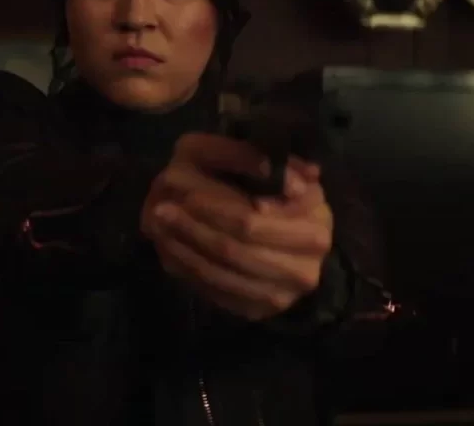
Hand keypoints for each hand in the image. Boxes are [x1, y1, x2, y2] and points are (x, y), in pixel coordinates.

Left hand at [141, 133, 333, 320]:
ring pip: (222, 273)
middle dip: (195, 228)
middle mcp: (304, 271)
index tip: (187, 196)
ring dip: (186, 249)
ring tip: (158, 224)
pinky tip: (170, 249)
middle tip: (161, 208)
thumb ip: (264, 162)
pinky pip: (218, 293)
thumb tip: (271, 174)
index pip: (252, 224)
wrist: (294, 240)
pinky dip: (190, 269)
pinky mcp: (258, 310)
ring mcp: (281, 296)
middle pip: (234, 251)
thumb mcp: (275, 166)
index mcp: (315, 229)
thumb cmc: (281, 194)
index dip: (218, 211)